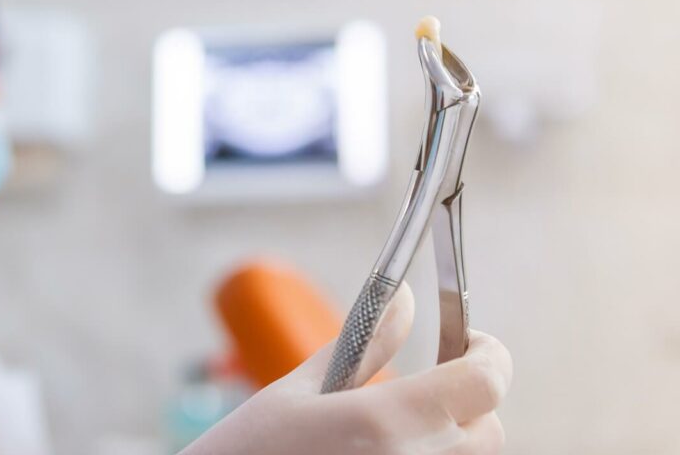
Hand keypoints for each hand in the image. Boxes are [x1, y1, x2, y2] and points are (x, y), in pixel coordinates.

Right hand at [182, 285, 511, 453]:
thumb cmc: (249, 453)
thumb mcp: (299, 392)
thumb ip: (364, 344)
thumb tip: (405, 299)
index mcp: (386, 424)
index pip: (486, 381)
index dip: (489, 354)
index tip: (470, 339)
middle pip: (490, 428)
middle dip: (468, 398)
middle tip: (430, 381)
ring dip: (449, 435)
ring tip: (394, 424)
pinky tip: (383, 452)